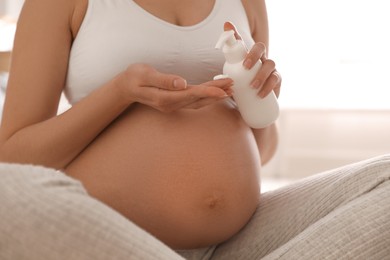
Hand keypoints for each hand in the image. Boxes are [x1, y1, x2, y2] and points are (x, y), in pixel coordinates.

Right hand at [115, 64, 232, 111]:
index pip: (191, 95)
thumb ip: (164, 80)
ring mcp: (173, 105)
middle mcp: (171, 104)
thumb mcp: (145, 75)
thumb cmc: (134, 78)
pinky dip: (206, 97)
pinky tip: (216, 93)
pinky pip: (194, 101)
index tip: (222, 90)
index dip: (208, 92)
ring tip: (229, 89)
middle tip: (232, 85)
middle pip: (198, 99)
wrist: (125, 88)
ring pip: (198, 102)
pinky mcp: (175, 102)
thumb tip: (182, 83)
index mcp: (165, 98)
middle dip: (216, 93)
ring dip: (214, 96)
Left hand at [224, 22, 281, 97]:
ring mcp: (269, 68)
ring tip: (252, 86)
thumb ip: (223, 81)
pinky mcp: (276, 80)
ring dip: (261, 75)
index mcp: (246, 57)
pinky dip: (268, 86)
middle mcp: (259, 59)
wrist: (251, 108)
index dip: (234, 34)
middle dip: (253, 55)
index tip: (227, 27)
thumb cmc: (239, 93)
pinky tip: (260, 94)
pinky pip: (275, 79)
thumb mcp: (229, 86)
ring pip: (270, 64)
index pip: (241, 43)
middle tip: (245, 67)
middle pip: (260, 47)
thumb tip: (217, 80)